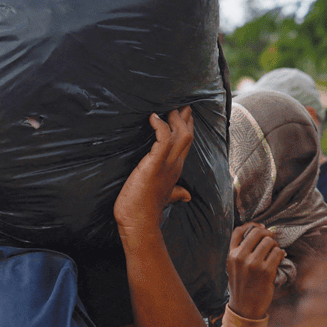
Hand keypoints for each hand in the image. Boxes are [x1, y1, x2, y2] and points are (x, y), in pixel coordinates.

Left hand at [114, 107, 194, 237]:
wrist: (139, 223)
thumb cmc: (145, 209)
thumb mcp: (164, 197)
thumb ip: (176, 193)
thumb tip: (186, 195)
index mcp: (176, 170)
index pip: (186, 143)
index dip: (187, 127)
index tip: (184, 113)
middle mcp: (175, 165)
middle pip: (187, 135)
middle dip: (185, 118)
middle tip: (181, 103)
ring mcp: (166, 165)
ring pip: (181, 134)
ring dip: (175, 119)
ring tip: (167, 108)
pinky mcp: (154, 164)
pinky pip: (164, 139)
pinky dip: (160, 126)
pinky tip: (153, 118)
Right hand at [226, 223, 284, 319]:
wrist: (244, 307)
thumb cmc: (241, 286)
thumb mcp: (234, 267)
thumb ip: (240, 251)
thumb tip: (260, 232)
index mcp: (231, 255)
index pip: (238, 231)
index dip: (252, 225)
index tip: (261, 227)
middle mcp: (240, 257)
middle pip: (257, 233)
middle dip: (267, 235)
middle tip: (271, 241)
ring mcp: (253, 264)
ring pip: (269, 242)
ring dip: (275, 246)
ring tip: (274, 254)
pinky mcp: (266, 271)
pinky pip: (278, 253)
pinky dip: (281, 255)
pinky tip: (279, 260)